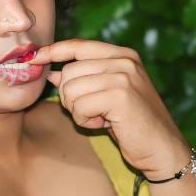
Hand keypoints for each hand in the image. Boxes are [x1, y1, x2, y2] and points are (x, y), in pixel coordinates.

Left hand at [27, 38, 190, 176]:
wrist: (162, 149)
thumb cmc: (131, 123)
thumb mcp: (104, 95)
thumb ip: (81, 80)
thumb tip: (50, 72)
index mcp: (122, 55)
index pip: (78, 45)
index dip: (53, 51)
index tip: (33, 58)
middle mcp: (124, 60)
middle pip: (69, 71)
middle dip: (70, 97)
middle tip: (92, 112)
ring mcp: (124, 76)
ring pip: (70, 89)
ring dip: (78, 111)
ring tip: (101, 118)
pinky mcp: (120, 95)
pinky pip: (79, 106)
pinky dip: (85, 121)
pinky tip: (105, 125)